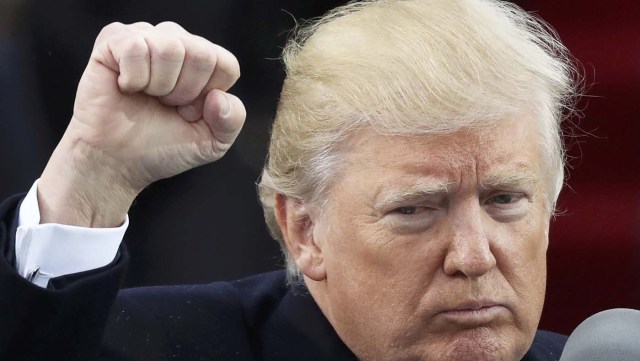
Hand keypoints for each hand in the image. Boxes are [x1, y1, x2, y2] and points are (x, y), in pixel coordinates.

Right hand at [38, 22, 245, 226]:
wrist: (117, 160)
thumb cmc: (161, 147)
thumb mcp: (211, 142)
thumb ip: (232, 120)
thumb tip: (218, 97)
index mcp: (204, 64)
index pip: (226, 64)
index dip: (207, 96)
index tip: (188, 111)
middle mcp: (178, 43)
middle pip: (201, 54)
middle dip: (184, 91)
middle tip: (165, 104)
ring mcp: (146, 38)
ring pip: (169, 48)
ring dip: (158, 85)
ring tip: (146, 96)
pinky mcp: (113, 40)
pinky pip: (135, 47)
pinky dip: (133, 77)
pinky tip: (126, 87)